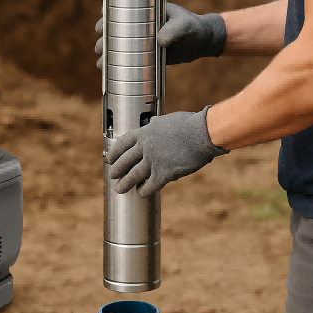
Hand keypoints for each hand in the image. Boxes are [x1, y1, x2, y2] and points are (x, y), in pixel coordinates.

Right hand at [94, 3, 226, 68]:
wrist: (202, 42)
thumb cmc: (193, 27)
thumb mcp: (184, 25)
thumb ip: (174, 31)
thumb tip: (159, 41)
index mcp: (144, 12)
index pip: (119, 12)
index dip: (106, 19)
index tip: (100, 27)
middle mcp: (139, 26)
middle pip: (114, 32)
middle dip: (104, 40)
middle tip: (100, 49)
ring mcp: (141, 41)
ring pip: (118, 47)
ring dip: (107, 54)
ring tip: (101, 63)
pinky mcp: (145, 56)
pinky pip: (128, 60)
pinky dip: (117, 66)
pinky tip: (109, 73)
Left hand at [105, 106, 228, 197]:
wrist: (203, 133)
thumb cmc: (190, 125)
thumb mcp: (168, 120)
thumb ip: (157, 124)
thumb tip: (152, 122)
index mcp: (145, 132)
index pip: (123, 144)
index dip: (114, 153)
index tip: (109, 159)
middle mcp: (145, 147)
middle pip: (124, 161)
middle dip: (116, 170)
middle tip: (112, 175)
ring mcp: (153, 161)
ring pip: (133, 176)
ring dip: (125, 184)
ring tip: (120, 189)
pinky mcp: (163, 173)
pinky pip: (149, 186)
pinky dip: (143, 190)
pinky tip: (141, 192)